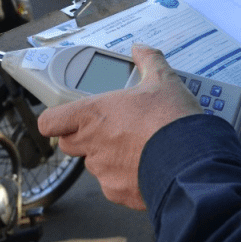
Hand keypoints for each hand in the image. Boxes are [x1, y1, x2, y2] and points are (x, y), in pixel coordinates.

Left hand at [38, 44, 202, 209]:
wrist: (190, 161)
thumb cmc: (171, 119)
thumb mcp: (164, 80)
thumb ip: (148, 61)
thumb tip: (141, 49)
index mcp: (94, 114)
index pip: (50, 121)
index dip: (57, 119)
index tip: (69, 117)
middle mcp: (92, 144)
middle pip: (69, 143)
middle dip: (84, 137)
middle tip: (108, 129)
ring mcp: (103, 171)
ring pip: (94, 164)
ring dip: (108, 156)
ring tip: (136, 147)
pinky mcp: (118, 192)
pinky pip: (113, 185)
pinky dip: (125, 177)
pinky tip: (146, 166)